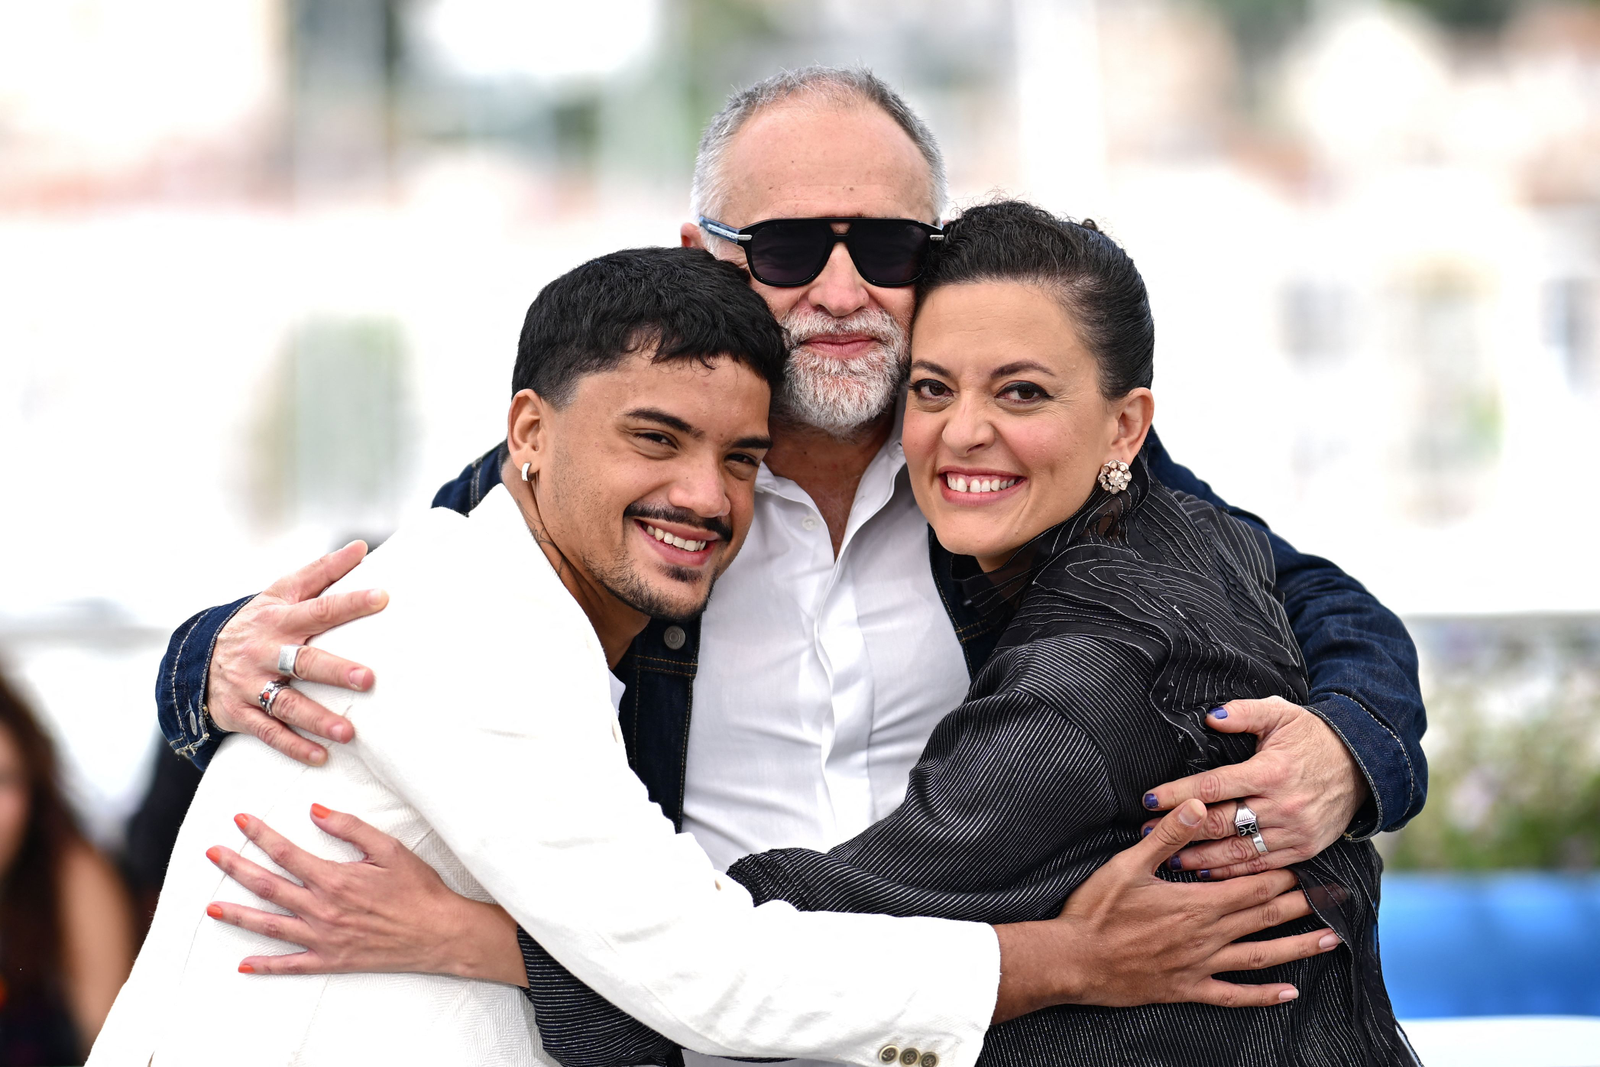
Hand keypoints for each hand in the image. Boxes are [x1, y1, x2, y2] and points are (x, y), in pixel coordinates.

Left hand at [204, 806, 525, 984]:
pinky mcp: (331, 959)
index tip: (240, 820)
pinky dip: (266, 966)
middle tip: (212, 854)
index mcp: (334, 879)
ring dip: (238, 916)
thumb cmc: (418, 889)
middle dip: (236, 868)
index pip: (286, 853)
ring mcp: (323, 938)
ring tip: (211, 907)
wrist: (439, 932)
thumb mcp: (390, 849)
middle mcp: (322, 910)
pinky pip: (291, 965)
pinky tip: (244, 965)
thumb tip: (316, 810)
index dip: (260, 834)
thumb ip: (351, 828)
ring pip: (270, 926)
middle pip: (268, 886)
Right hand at [206, 542, 387, 765]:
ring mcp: (250, 684)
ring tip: (349, 732)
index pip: (319, 609)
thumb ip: (322, 572)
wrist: (196, 657)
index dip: (350, 603)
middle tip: (368, 680)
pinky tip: (321, 757)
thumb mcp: (280, 592)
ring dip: (317, 719)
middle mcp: (264, 652)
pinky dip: (293, 746)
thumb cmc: (256, 622)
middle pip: (303, 661)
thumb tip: (360, 547)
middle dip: (335, 671)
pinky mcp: (239, 713)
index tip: (382, 597)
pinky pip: (268, 732)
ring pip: (286, 703)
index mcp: (278, 619)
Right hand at [991, 800, 1338, 1021]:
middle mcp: (1207, 936)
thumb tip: (1199, 805)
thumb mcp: (1129, 864)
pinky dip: (1264, 996)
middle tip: (1337, 897)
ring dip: (1298, 947)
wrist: (1073, 959)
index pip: (1253, 886)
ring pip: (1261, 957)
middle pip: (1265, 917)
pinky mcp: (1187, 989)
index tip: (1310, 865)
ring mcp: (1201, 966)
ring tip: (1330, 939)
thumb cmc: (1097, 910)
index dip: (1284, 875)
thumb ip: (1169, 836)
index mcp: (1197, 903)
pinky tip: (1289, 993)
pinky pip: (1234, 996)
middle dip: (1302, 904)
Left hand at [1140, 697, 1368, 879]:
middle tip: (1147, 831)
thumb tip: (1211, 717)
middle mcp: (1282, 805)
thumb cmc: (1312, 736)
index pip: (1214, 785)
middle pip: (1221, 823)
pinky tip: (1206, 873)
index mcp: (1271, 771)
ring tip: (1167, 858)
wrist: (1362, 764)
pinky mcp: (1304, 849)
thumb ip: (1244, 713)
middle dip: (1180, 830)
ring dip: (1199, 858)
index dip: (1178, 794)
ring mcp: (1294, 832)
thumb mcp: (1280, 713)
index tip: (1149, 799)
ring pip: (1238, 851)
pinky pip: (1262, 866)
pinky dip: (1232, 873)